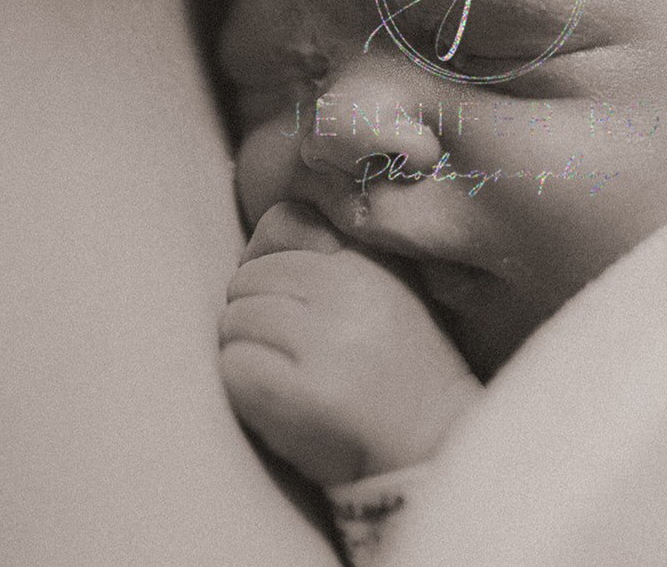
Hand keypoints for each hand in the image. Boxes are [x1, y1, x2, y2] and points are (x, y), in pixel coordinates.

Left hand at [219, 201, 483, 487]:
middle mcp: (348, 291)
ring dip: (245, 353)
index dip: (266, 267)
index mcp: (365, 261)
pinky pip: (235, 368)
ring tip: (283, 378)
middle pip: (246, 280)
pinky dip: (243, 389)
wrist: (433, 441)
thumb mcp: (382, 292)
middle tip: (282, 354)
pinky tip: (276, 404)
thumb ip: (330, 259)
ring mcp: (328, 340)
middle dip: (250, 317)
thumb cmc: (396, 371)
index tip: (284, 304)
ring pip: (233, 323)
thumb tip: (252, 246)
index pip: (280, 224)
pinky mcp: (308, 392)